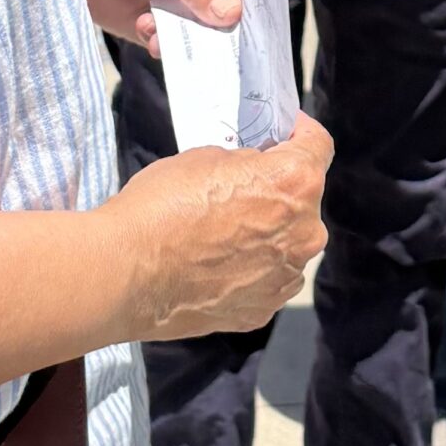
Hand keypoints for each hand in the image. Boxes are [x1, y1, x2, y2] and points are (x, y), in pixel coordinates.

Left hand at [78, 0, 237, 51]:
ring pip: (208, 32)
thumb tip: (234, 13)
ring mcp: (187, 1)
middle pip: (237, 9)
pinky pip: (179, 45)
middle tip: (221, 45)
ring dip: (191, 39)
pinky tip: (146, 27)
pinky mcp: (162, 23)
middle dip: (228, 29)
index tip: (260, 25)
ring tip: (160, 26)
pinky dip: (166, 45)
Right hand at [111, 115, 332, 340]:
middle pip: (303, 200)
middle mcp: (305, 233)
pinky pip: (265, 279)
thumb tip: (254, 170)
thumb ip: (244, 163)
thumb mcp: (206, 157)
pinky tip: (213, 266)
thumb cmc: (162, 206)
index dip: (300, 133)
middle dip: (277, 191)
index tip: (284, 133)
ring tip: (220, 234)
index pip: (319, 145)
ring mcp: (285, 278)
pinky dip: (248, 271)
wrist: (127, 273)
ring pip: (286, 244)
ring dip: (266, 235)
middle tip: (240, 188)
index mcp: (295, 184)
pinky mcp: (262, 311)